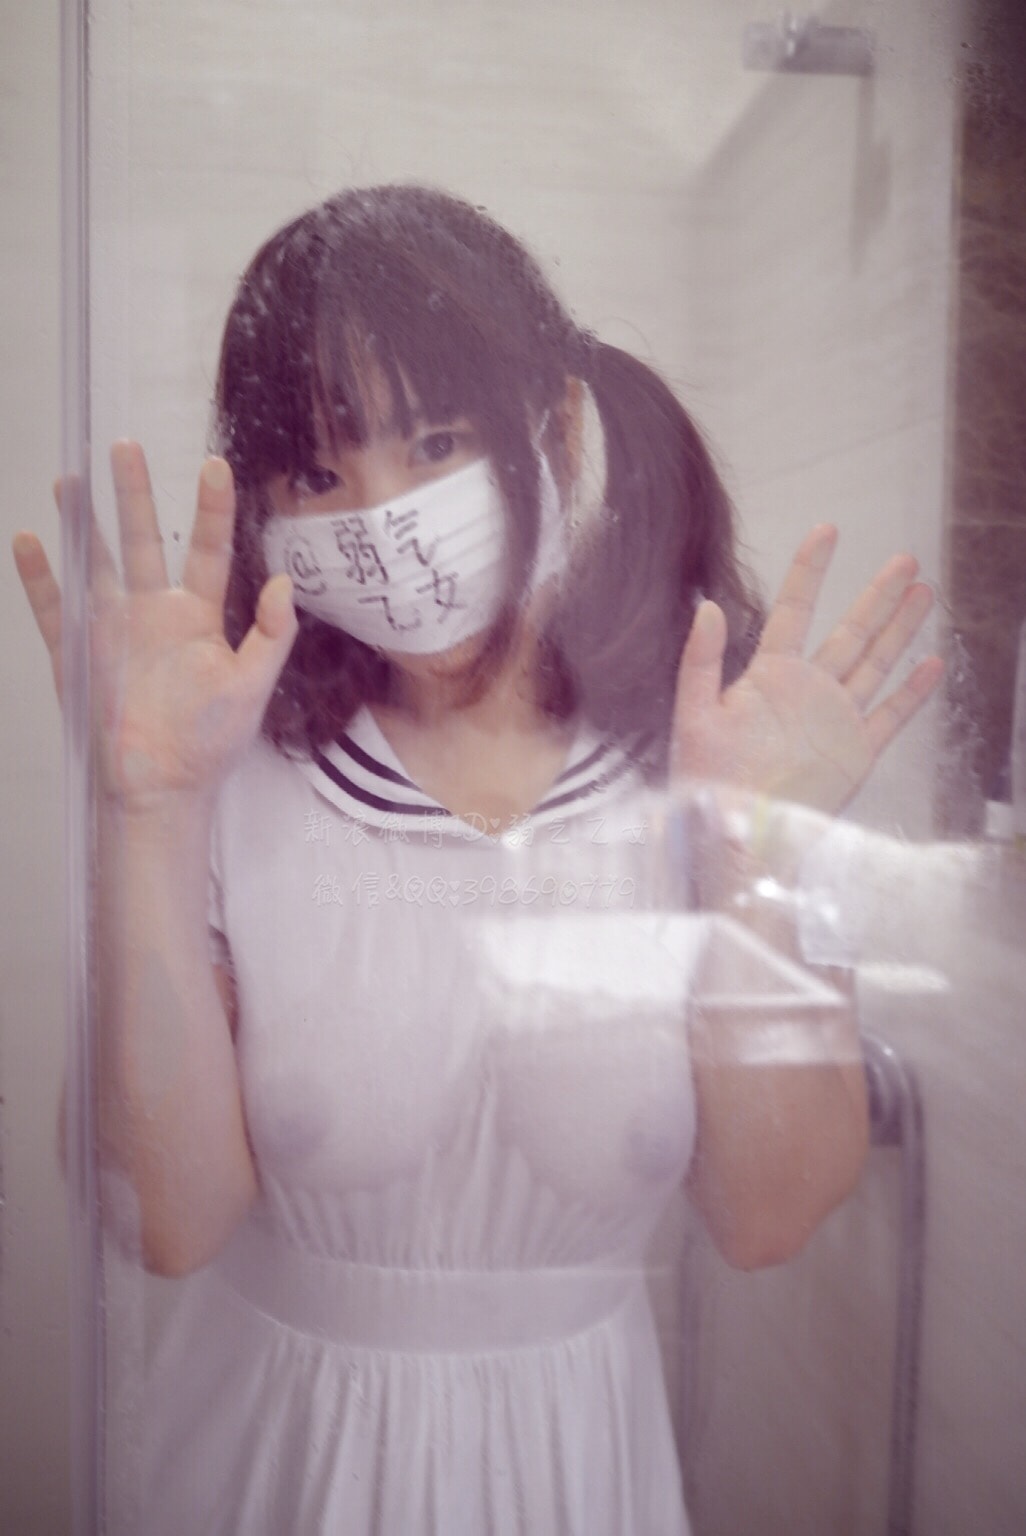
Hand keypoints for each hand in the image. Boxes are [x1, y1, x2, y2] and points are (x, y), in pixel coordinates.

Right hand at [12, 441, 296, 808]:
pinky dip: (41, 577)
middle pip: (144, 541)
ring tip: (70, 479)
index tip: (216, 465)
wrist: (162, 787)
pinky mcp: (79, 654)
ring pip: (95, 563)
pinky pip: (55, 609)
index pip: (209, 550)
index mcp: (199, 616)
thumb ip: (273, 635)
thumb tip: (287, 582)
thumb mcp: (253, 686)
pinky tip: (30, 542)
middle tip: (125, 446)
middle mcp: (153, 612)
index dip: (212, 509)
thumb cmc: (211, 742)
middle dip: (134, 494)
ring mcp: (113, 629)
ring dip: (82, 524)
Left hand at [671, 525, 943, 813]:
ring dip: (900, 628)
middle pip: (850, 631)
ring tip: (923, 592)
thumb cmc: (707, 782)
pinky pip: (890, 716)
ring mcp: (835, 720)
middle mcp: (808, 692)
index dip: (811, 570)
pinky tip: (931, 663)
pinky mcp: (856, 754)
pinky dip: (912, 692)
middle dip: (877, 595)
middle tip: (905, 559)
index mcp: (768, 677)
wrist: (737, 837)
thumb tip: (706, 605)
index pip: (795, 610)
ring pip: (875, 663)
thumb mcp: (693, 716)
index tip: (827, 530)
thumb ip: (700, 661)